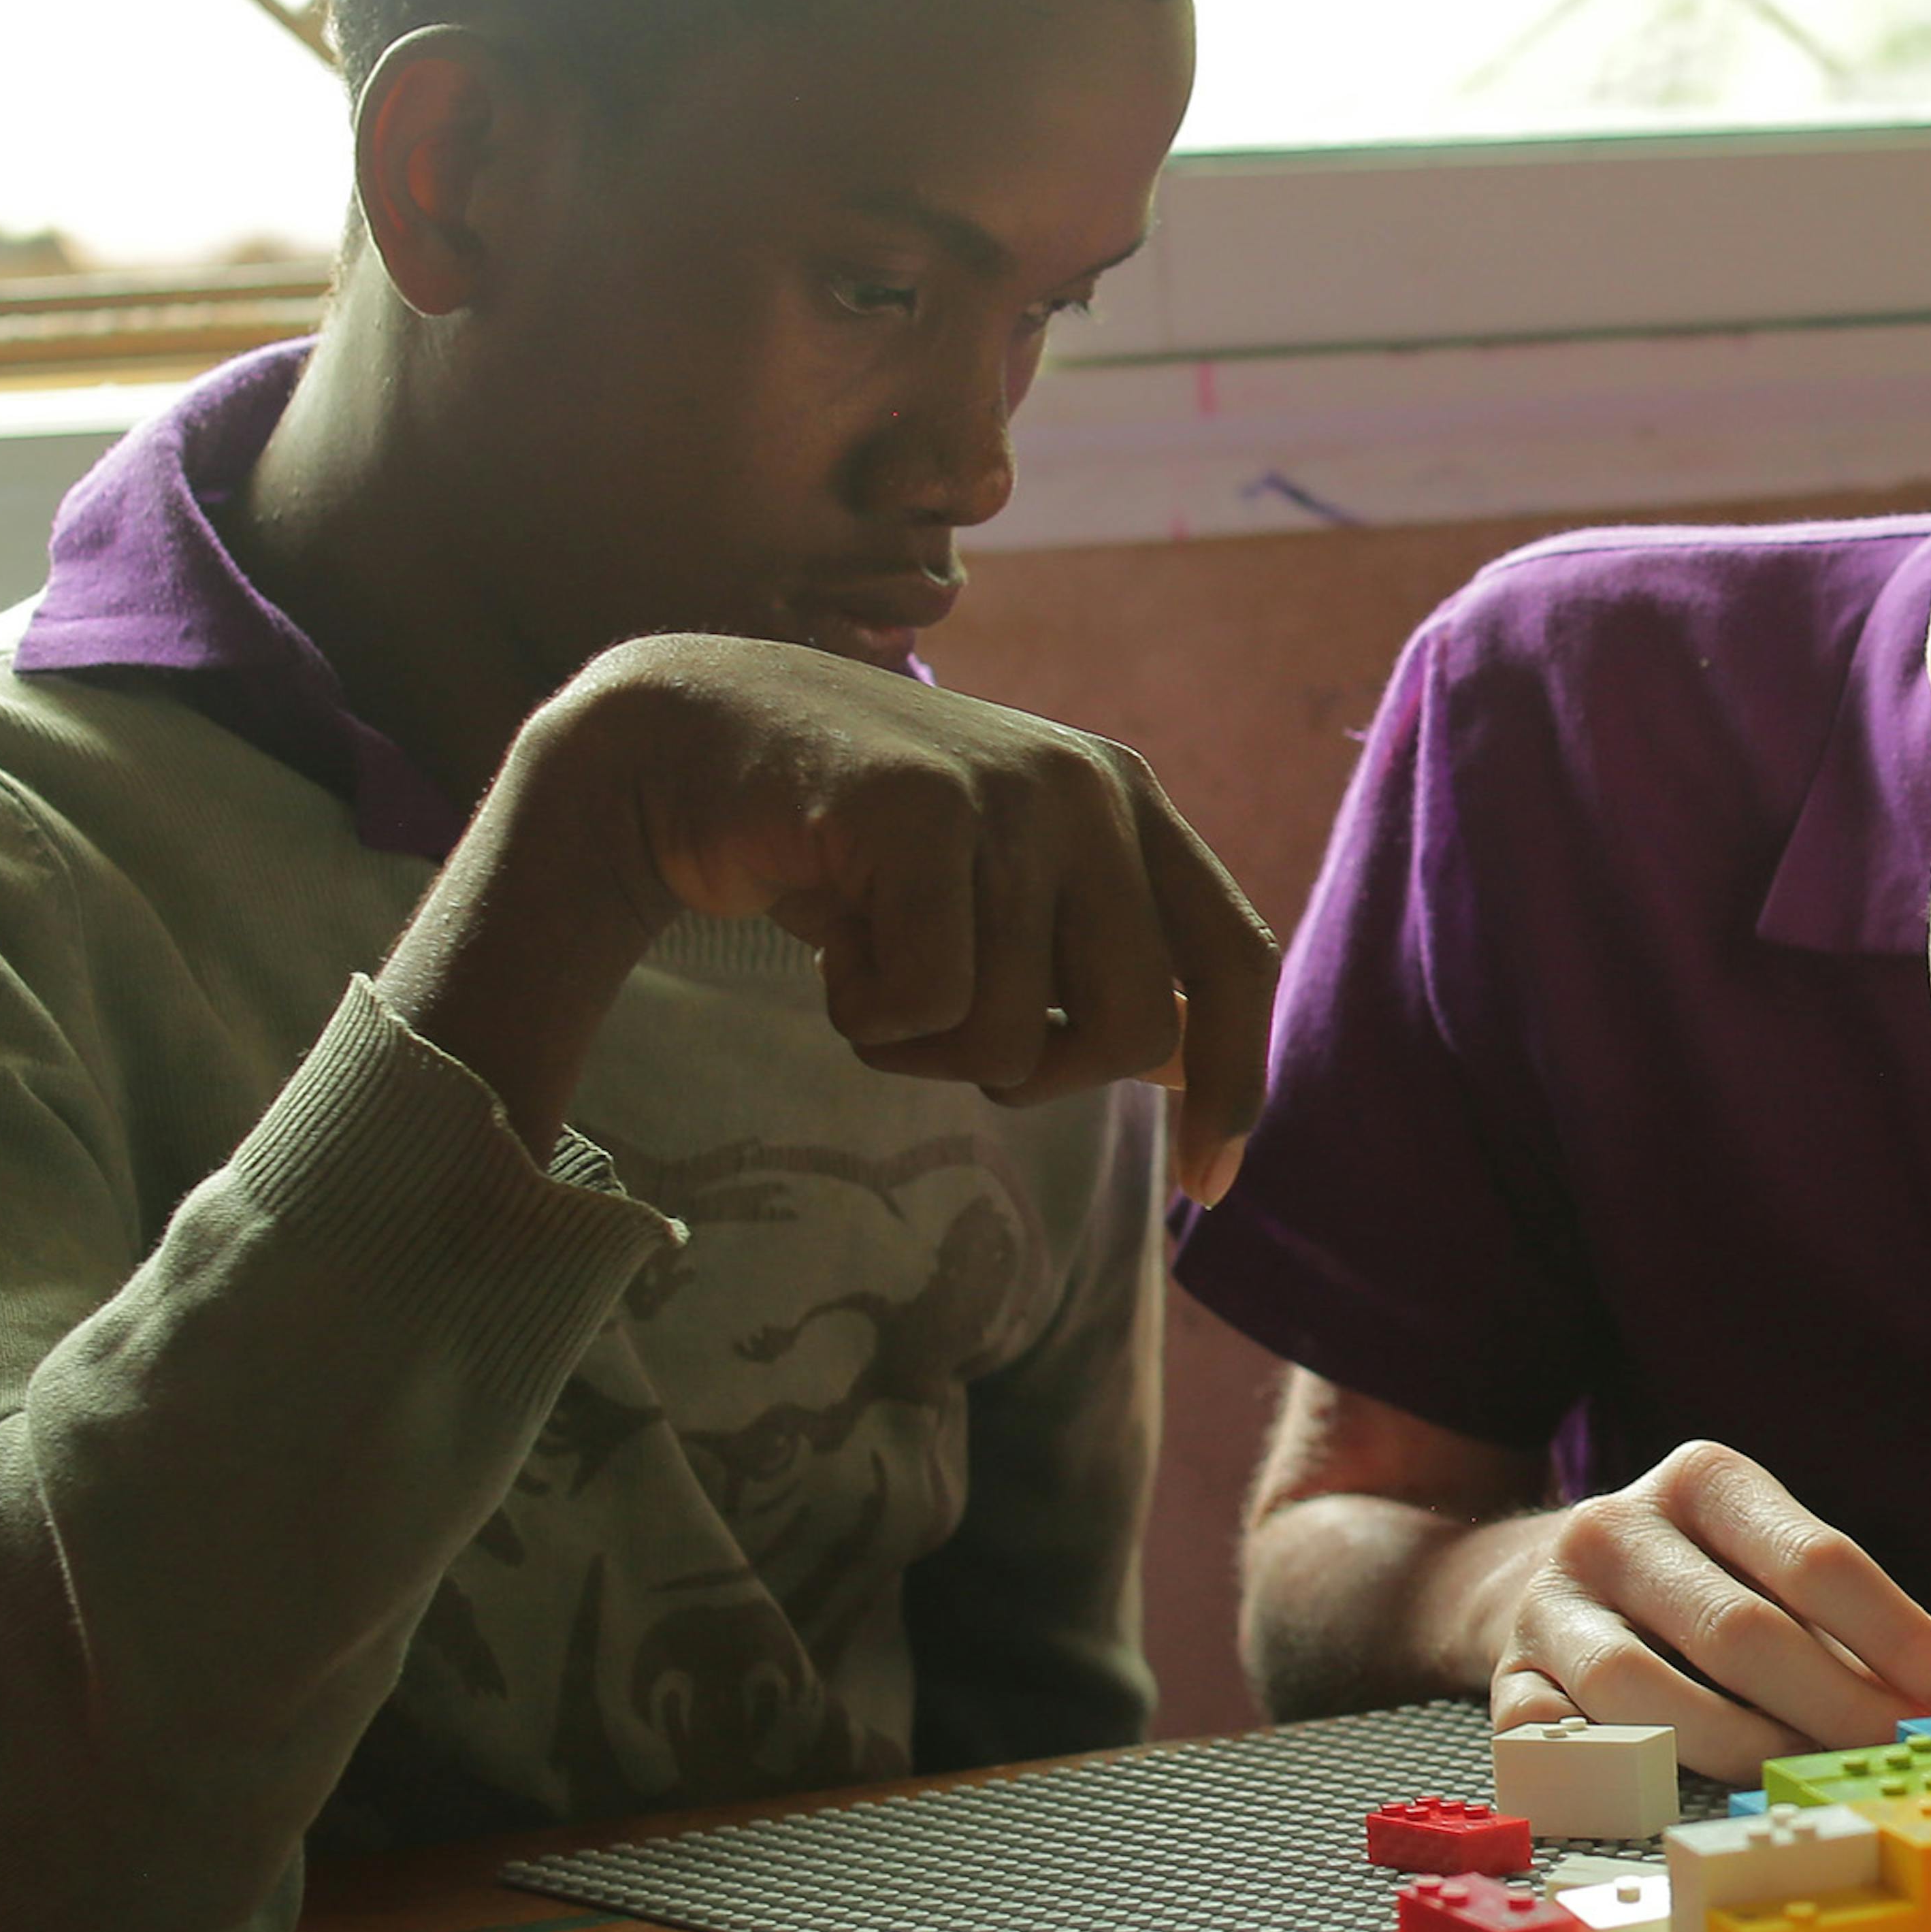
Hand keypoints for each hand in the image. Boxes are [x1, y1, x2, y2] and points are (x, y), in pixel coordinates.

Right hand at [390, 635, 1275, 1168]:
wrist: (691, 741)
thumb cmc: (853, 848)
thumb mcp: (999, 900)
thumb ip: (1100, 964)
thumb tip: (1202, 1064)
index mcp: (1128, 804)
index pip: (1239, 960)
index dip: (1236, 1085)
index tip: (1207, 1190)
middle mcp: (1090, 789)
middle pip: (1136, 1030)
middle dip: (1033, 1075)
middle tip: (941, 1030)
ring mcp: (1009, 789)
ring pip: (1016, 1032)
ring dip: (922, 1045)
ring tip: (870, 963)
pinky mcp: (920, 806)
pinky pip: (929, 1003)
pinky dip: (867, 1014)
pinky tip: (833, 942)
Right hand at [1454, 1441, 1930, 1778]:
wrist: (1523, 1577)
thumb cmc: (1695, 1586)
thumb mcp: (1775, 1574)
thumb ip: (1871, 1637)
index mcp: (1706, 1478)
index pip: (1822, 1560)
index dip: (1904, 1639)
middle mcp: (1617, 1526)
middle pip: (1743, 1631)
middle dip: (1840, 1710)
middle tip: (1906, 1766)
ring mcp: (1549, 1603)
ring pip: (1647, 1692)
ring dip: (1743, 1752)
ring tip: (1813, 1788)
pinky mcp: (1501, 1677)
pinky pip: (1558, 1741)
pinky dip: (1619, 1777)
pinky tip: (1678, 1802)